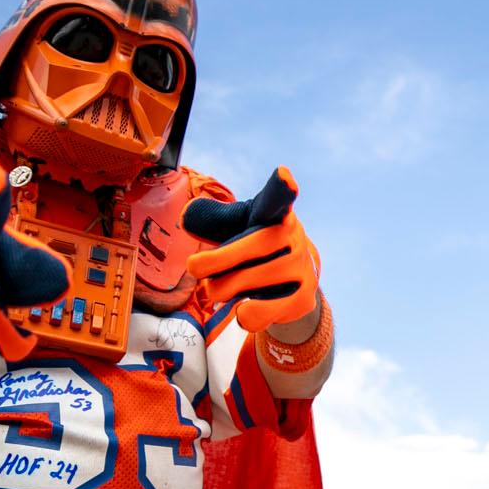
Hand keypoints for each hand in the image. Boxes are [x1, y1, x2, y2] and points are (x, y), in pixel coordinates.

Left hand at [182, 167, 319, 332]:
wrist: (295, 280)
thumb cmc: (256, 246)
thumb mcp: (237, 226)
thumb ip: (212, 219)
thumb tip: (186, 217)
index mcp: (274, 214)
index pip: (278, 198)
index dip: (281, 186)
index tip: (284, 173)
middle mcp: (292, 238)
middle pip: (241, 251)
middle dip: (212, 264)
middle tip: (197, 269)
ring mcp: (299, 268)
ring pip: (242, 285)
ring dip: (220, 290)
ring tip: (221, 289)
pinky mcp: (302, 298)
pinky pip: (257, 313)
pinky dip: (242, 315)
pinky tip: (243, 309)